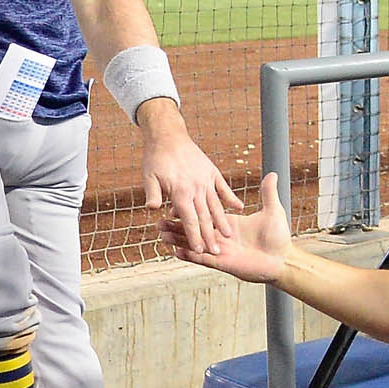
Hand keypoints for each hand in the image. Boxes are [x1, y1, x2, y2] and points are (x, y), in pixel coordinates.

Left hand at [138, 99, 243, 254]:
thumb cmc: (156, 158)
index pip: (190, 220)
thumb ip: (153, 194)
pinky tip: (240, 207)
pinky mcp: (212, 172)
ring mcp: (206, 180)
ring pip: (216, 205)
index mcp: (181, 192)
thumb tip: (153, 210)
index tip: (201, 251)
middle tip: (217, 252)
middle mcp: (196, 188)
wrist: (169, 136)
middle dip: (210, 236)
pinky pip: (223, 187)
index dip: (195, 236)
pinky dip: (231, 198)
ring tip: (229, 235)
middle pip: (205, 216)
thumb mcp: (148, 177)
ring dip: (223, 221)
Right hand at [162, 172, 292, 283]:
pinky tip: (176, 251)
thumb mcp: (272, 211)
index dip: (189, 211)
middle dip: (176, 226)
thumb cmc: (278, 237)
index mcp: (229, 224)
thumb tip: (272, 174)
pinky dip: (189, 255)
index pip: (204, 215)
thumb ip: (268, 193)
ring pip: (193, 244)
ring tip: (161, 235)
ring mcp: (220, 251)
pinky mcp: (223, 263)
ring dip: (177, 240)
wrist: (283, 259)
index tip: (173, 205)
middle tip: (158, 221)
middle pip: (193, 230)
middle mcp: (221, 237)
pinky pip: (202, 259)